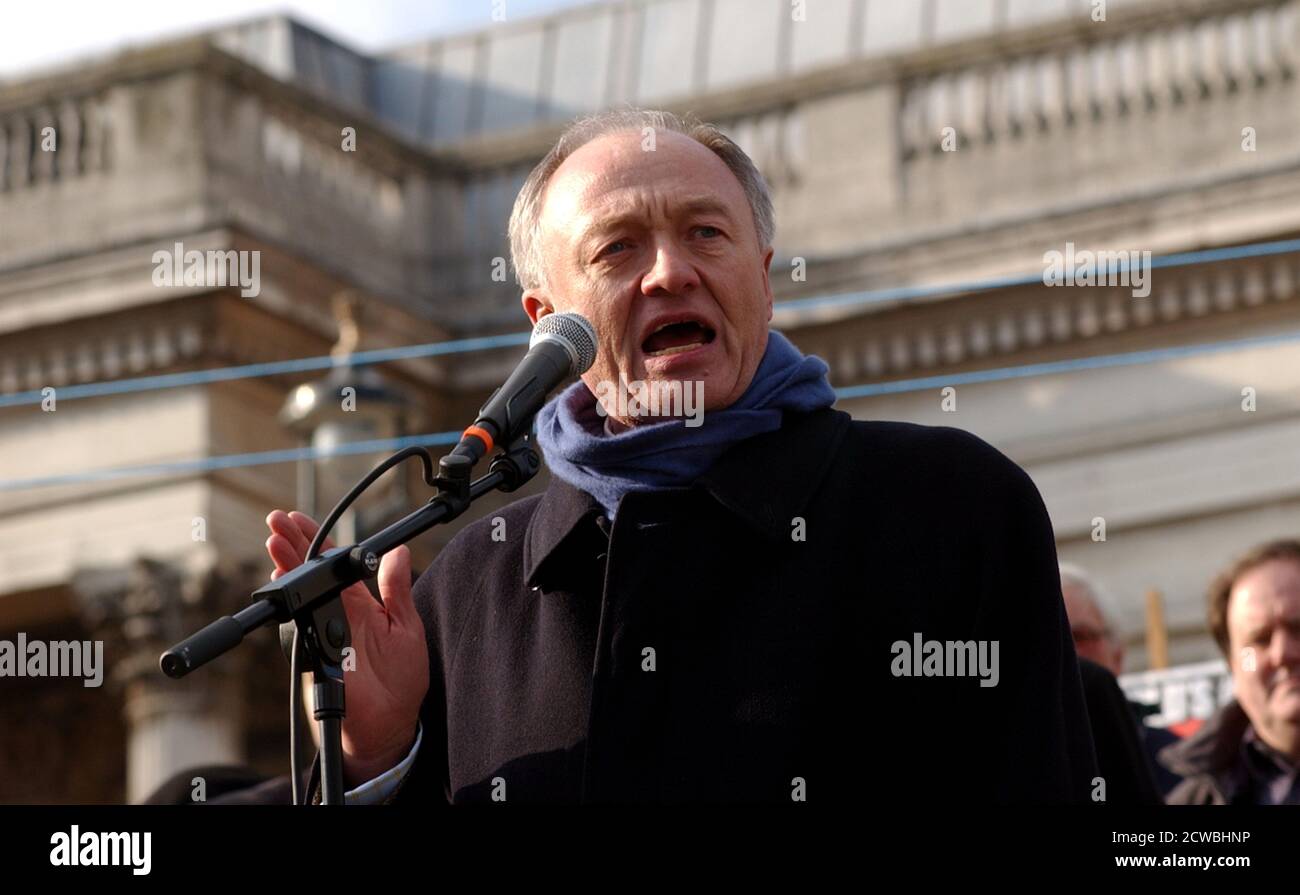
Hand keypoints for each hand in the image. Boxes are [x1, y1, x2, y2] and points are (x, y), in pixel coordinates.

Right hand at [265, 510, 428, 786]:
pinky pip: (299, 625)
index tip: (300, 520)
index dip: (318, 541)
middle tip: (277, 520)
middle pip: (311, 573)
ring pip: (301, 594)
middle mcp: (339, 615)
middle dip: (293, 545)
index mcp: (363, 604)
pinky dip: (292, 602)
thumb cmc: (402, 680)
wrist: (390, 725)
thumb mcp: (407, 629)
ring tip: (276, 542)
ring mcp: (324, 633)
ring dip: (287, 567)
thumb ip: (398, 591)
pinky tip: (283, 580)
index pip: (336, 565)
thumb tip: (399, 552)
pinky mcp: (315, 653)